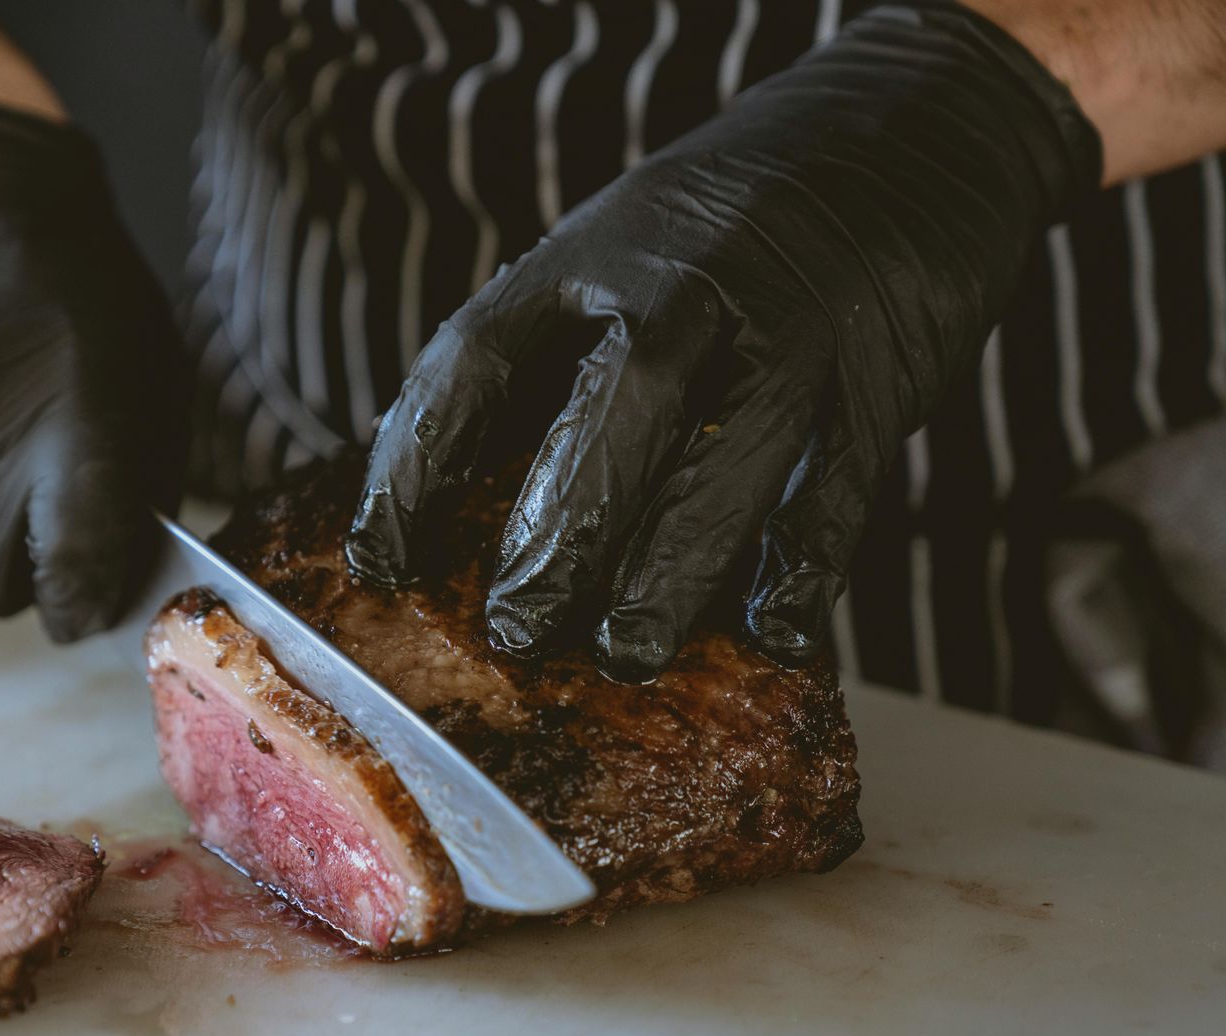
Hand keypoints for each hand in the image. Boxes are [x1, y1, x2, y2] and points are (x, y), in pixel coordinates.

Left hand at [345, 3, 1100, 679]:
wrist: (910, 133)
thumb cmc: (726, 231)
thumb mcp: (617, 255)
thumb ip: (550, 362)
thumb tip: (455, 510)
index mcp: (591, 253)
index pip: (474, 356)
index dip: (414, 468)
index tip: (378, 563)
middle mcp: (689, 282)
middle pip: (612, 407)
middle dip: (558, 534)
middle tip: (515, 627)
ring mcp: (791, 328)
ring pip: (725, 455)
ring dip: (669, 570)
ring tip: (622, 648)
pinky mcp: (879, 376)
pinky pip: (836, 488)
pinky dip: (802, 567)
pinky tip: (771, 631)